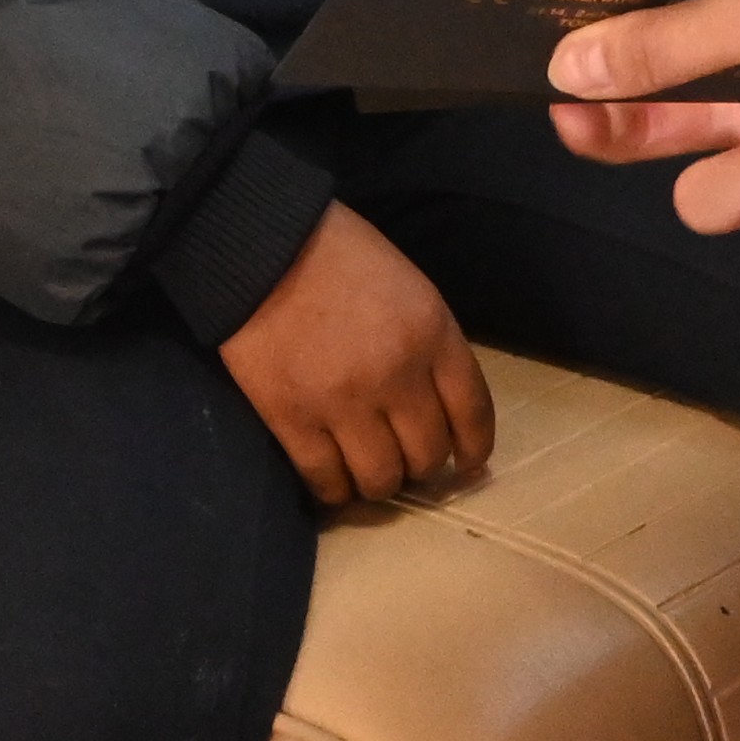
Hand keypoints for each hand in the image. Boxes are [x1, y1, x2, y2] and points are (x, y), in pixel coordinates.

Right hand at [216, 200, 493, 506]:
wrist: (265, 249)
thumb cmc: (343, 259)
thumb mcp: (412, 290)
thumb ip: (432, 346)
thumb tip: (442, 406)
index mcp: (433, 334)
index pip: (472, 412)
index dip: (474, 447)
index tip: (468, 463)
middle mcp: (397, 375)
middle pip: (427, 454)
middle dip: (422, 466)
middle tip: (407, 460)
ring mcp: (344, 402)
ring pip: (380, 480)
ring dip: (379, 483)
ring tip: (369, 471)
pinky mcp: (293, 420)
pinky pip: (325, 482)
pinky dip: (334, 491)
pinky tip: (334, 481)